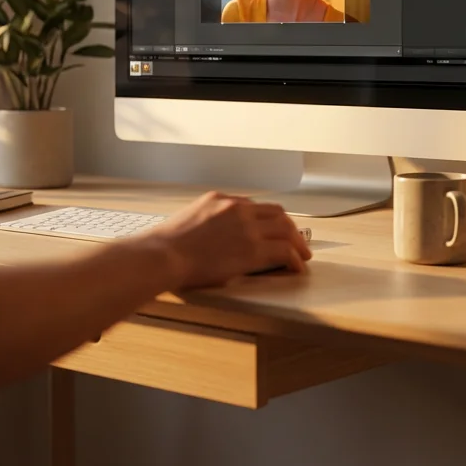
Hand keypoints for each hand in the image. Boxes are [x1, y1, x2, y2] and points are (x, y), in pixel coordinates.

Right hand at [146, 192, 312, 288]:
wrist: (162, 255)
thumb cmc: (166, 245)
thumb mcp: (189, 219)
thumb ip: (210, 221)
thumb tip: (221, 237)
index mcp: (220, 199)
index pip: (255, 205)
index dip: (270, 219)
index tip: (274, 229)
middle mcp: (237, 208)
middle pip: (277, 213)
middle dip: (290, 228)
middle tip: (297, 241)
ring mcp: (246, 228)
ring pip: (286, 229)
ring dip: (298, 242)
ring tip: (303, 254)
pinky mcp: (252, 250)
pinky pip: (284, 251)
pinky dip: (295, 258)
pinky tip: (297, 266)